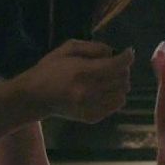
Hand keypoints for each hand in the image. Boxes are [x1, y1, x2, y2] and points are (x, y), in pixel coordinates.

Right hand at [18, 39, 132, 123]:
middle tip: (115, 65)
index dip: (127, 57)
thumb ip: (92, 47)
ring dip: (120, 84)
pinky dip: (115, 97)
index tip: (129, 52)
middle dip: (123, 69)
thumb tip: (112, 52)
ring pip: (122, 94)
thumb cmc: (50, 69)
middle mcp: (88, 91)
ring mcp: (91, 107)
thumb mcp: (67, 48)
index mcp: (81, 72)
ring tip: (110, 78)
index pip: (116, 65)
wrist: (35, 97)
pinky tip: (104, 91)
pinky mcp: (92, 117)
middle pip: (122, 79)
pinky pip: (116, 106)